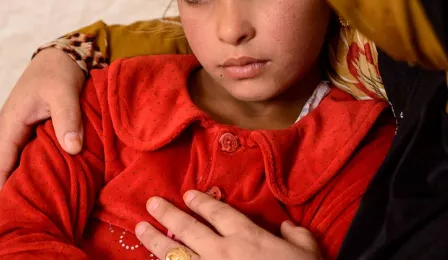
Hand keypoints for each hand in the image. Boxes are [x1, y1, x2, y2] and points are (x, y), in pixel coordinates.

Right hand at [0, 49, 85, 206]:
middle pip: (5, 169)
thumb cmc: (58, 72)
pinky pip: (31, 156)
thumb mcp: (63, 93)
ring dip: (21, 184)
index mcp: (11, 123)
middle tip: (16, 219)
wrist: (62, 55)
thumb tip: (72, 149)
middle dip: (7, 194)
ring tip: (30, 210)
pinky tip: (46, 186)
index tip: (0, 213)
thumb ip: (67, 120)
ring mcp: (23, 130)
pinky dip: (34, 172)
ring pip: (18, 164)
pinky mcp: (36, 130)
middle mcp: (13, 130)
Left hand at [135, 190, 322, 259]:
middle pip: (188, 228)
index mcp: (246, 236)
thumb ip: (297, 234)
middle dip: (167, 213)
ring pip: (174, 253)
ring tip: (139, 228)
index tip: (187, 194)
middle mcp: (222, 250)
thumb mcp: (308, 252)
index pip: (218, 212)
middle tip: (151, 203)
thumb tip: (288, 225)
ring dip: (154, 240)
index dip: (201, 201)